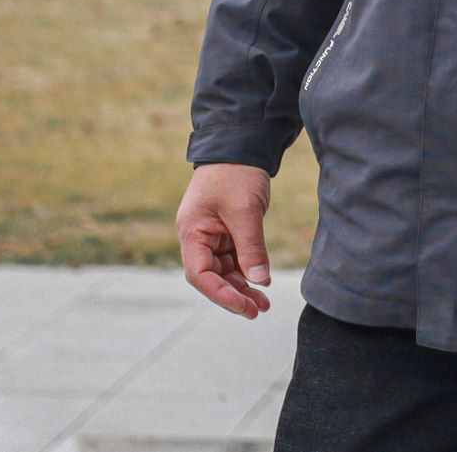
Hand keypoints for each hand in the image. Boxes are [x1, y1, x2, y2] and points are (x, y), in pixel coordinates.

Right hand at [177, 163, 273, 318]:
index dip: (220, 294)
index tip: (243, 306)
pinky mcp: (228, 230)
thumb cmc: (236, 173)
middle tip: (258, 311)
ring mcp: (212, 234)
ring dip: (243, 286)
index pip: (200, 274)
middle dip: (234, 295)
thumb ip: (251, 247)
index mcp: (192, 232)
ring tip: (264, 304)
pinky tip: (262, 282)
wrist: (242, 144)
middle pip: (212, 276)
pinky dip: (247, 270)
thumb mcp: (245, 211)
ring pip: (225, 269)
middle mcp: (198, 236)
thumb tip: (260, 280)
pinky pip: (235, 257)